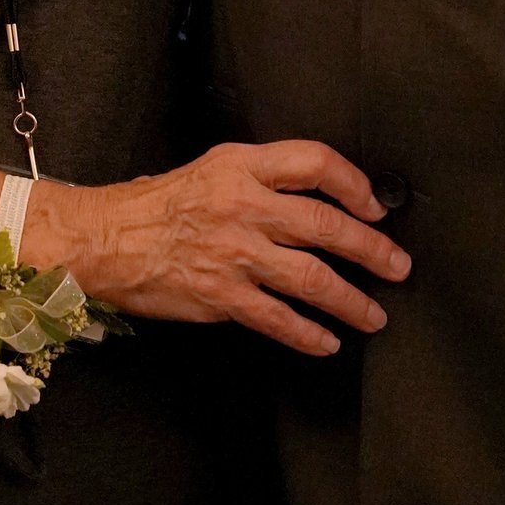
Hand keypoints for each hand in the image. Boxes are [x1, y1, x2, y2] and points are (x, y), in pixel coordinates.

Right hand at [25, 140, 410, 355]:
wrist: (106, 239)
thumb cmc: (158, 205)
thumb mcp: (213, 169)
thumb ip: (262, 178)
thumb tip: (317, 197)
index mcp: (242, 167)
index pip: (314, 163)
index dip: (354, 184)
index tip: (374, 207)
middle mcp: (243, 206)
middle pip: (325, 225)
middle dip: (371, 249)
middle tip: (398, 266)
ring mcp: (234, 253)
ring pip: (311, 278)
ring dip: (351, 300)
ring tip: (374, 314)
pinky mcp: (221, 295)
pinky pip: (277, 318)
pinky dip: (308, 334)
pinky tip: (328, 341)